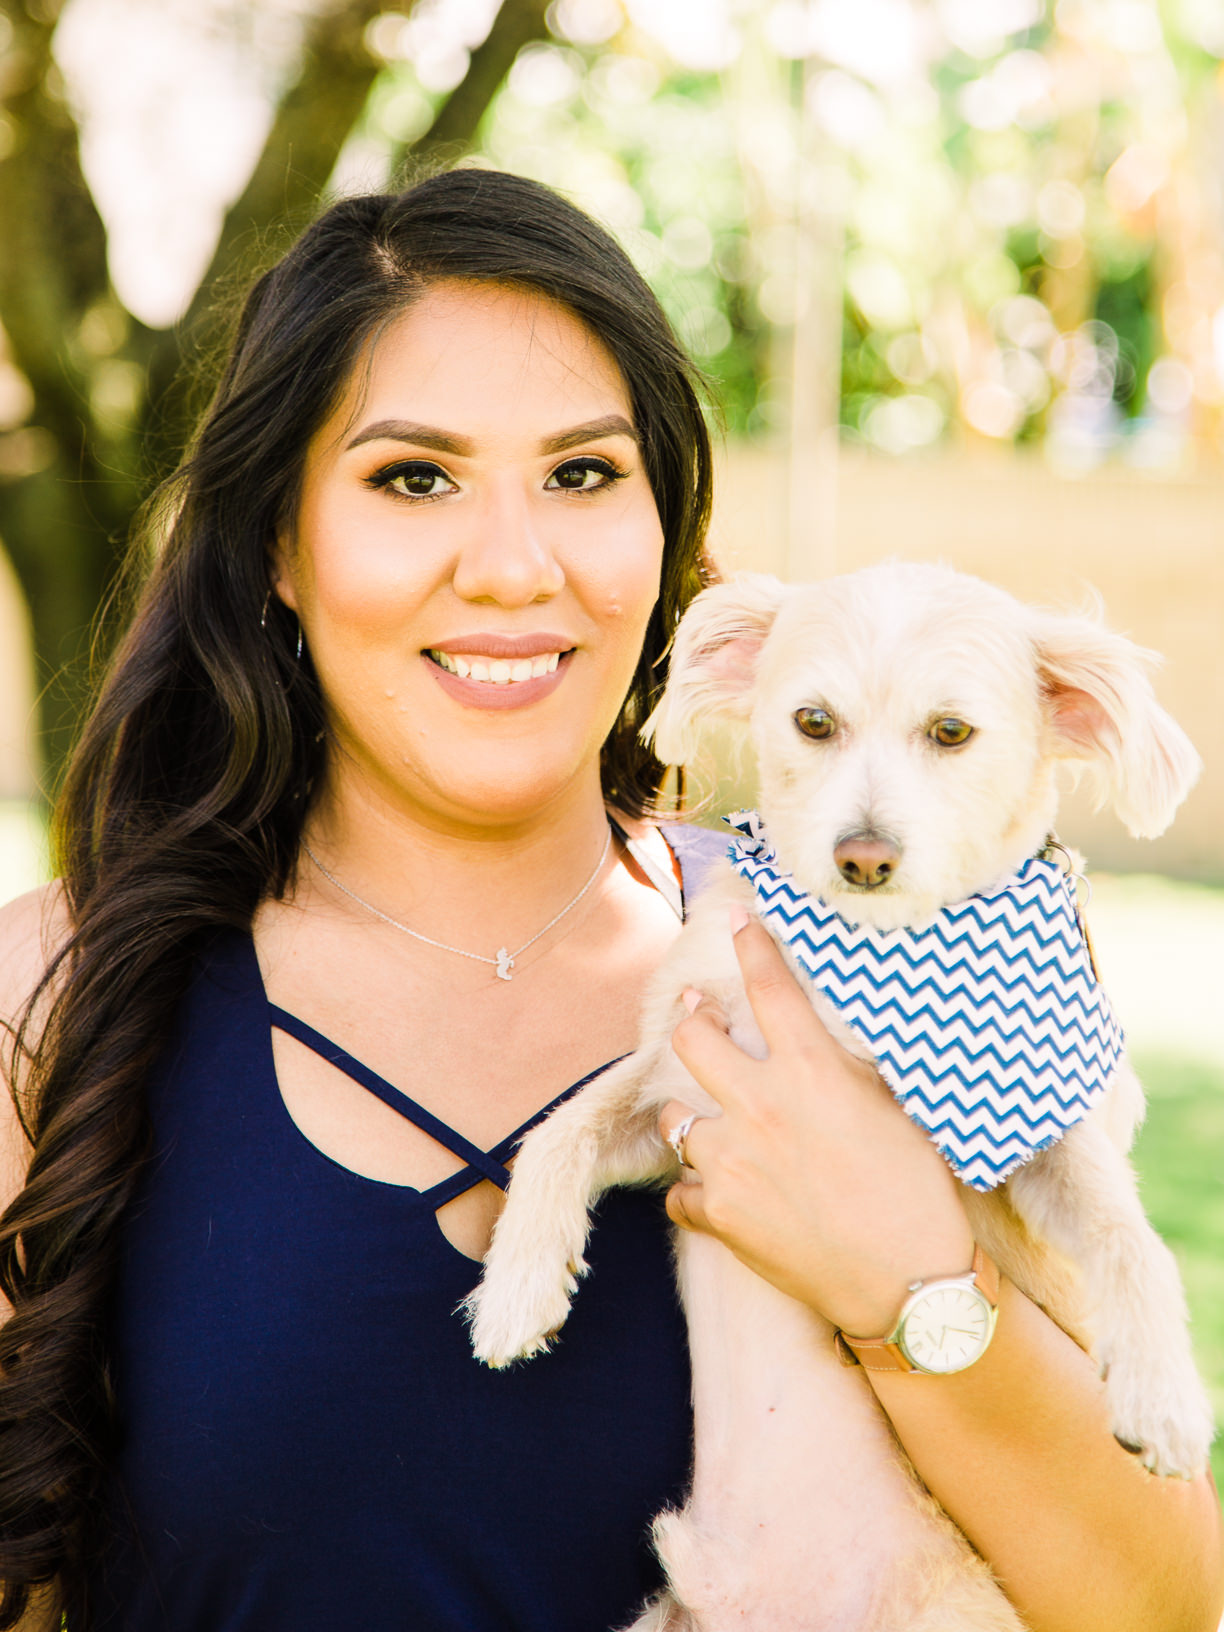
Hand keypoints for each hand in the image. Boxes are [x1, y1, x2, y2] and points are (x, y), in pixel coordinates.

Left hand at [660, 909, 972, 1336]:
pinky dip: (695, 1192)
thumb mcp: (895, 1110)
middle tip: (697, 1014)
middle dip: (692, 1018)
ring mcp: (732, 1161)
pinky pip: (681, 1191)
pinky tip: (715, 1194)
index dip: (751, 945)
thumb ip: (850, 1070)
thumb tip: (837, 1041)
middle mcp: (762, 1106)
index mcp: (812, 1071)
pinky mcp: (719, 1213)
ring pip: (675, 1119)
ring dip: (689, 1117)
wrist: (907, 1283)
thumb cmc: (916, 1193)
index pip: (770, 986)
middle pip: (694, 1039)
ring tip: (703, 1120)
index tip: (737, 920)